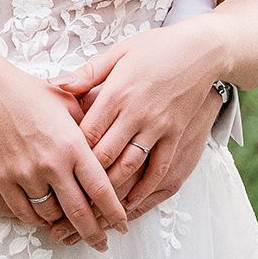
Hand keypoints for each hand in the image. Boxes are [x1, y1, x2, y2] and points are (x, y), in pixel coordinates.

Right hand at [0, 64, 128, 250]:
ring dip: (62, 225)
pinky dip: (35, 220)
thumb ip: (89, 125)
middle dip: (94, 234)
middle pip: (79, 212)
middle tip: (101, 244)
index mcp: (73, 145)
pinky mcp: (2, 178)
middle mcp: (52, 164)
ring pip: (50, 215)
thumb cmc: (29, 92)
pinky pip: (23, 212)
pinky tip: (43, 219)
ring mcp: (26, 173)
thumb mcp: (68, 102)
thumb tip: (107, 140)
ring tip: (69, 227)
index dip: (115, 213)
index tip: (123, 225)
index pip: (101, 189)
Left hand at [50, 23, 227, 228]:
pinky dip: (143, 190)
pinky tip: (129, 203)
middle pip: (104, 156)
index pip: (87, 132)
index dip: (71, 156)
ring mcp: (159, 127)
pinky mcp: (176, 136)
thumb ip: (87, 73)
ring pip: (129, 168)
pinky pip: (158, 169)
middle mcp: (136, 113)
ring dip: (110, 192)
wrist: (202, 50)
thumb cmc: (155, 48)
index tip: (55, 172)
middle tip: (67, 202)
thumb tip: (56, 85)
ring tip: (91, 210)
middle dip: (85, 182)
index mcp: (117, 92)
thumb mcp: (118, 53)